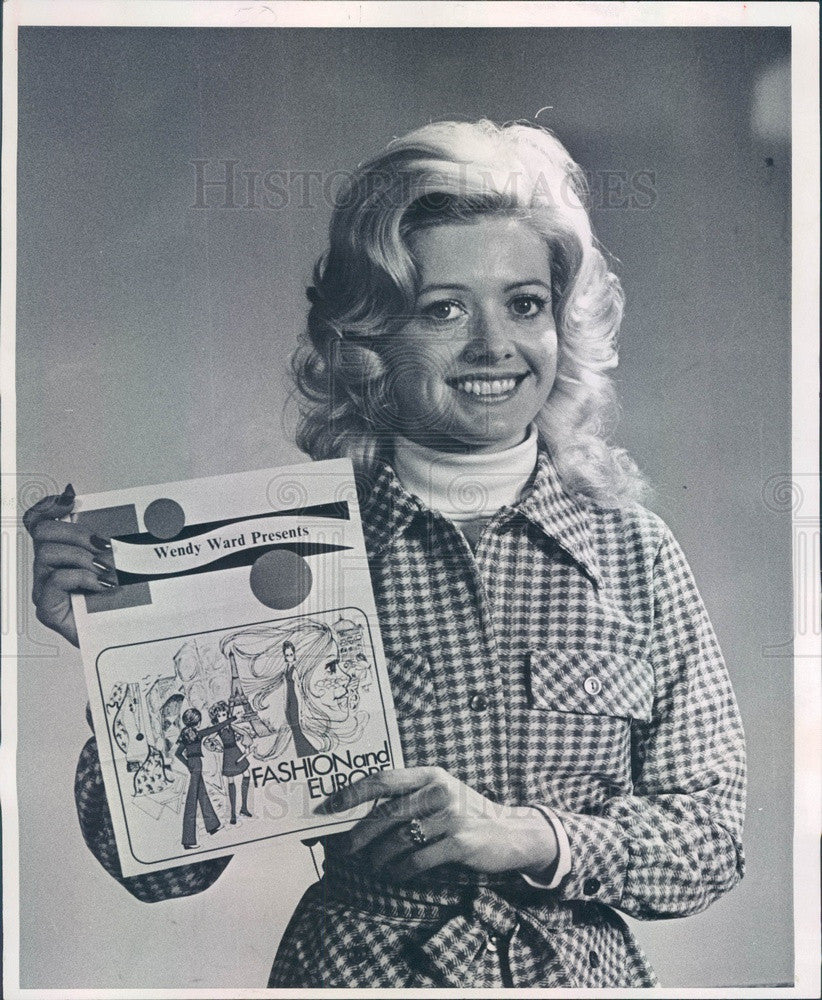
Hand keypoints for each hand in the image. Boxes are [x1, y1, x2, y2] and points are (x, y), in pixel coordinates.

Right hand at [23, 484, 117, 646]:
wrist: (120, 635)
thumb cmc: (118, 601)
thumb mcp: (119, 562)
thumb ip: (111, 540)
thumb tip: (120, 516)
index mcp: (62, 551)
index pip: (40, 520)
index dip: (49, 505)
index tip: (71, 501)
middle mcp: (49, 567)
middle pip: (43, 531)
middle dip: (76, 532)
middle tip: (103, 546)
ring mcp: (45, 586)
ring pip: (47, 553)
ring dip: (82, 557)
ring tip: (106, 570)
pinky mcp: (47, 607)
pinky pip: (55, 580)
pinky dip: (81, 577)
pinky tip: (100, 585)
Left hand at [316, 766, 557, 881]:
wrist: (510, 832)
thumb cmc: (466, 813)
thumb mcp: (440, 795)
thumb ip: (409, 798)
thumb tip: (361, 813)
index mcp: (430, 774)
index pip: (382, 780)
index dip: (351, 793)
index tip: (328, 806)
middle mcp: (439, 790)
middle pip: (386, 813)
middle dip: (359, 834)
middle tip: (346, 848)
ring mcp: (451, 816)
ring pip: (399, 841)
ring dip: (380, 858)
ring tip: (374, 866)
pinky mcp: (460, 842)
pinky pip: (417, 860)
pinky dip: (400, 872)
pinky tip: (394, 876)